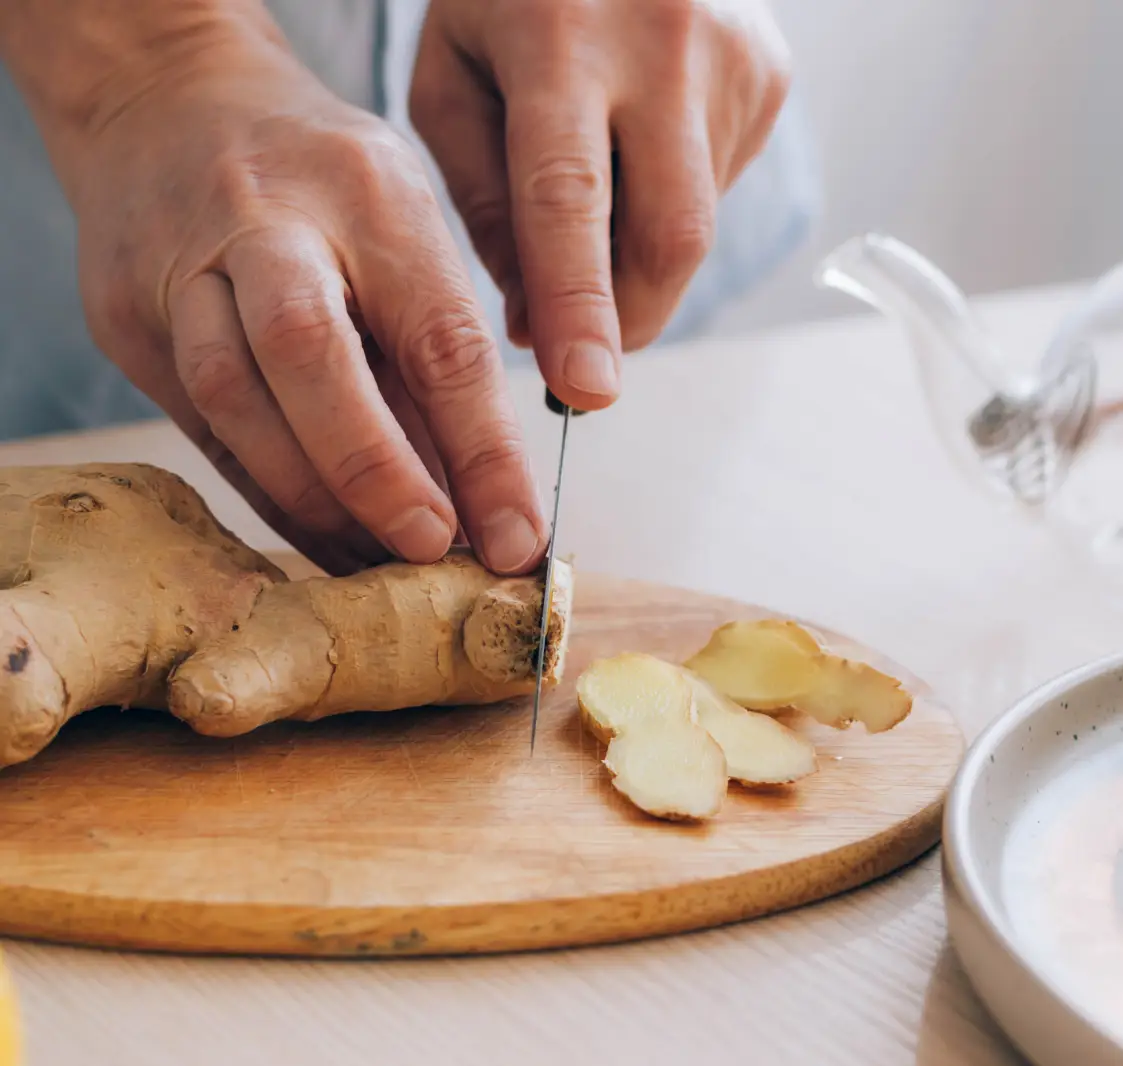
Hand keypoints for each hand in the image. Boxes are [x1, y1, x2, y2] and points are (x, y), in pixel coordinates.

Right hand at [31, 21, 544, 576]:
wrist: (168, 100)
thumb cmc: (324, 180)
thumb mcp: (404, 220)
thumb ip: (438, 346)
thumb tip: (487, 495)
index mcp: (371, 193)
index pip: (438, 335)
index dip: (484, 451)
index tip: (517, 536)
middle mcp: (268, 221)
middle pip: (310, 353)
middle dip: (378, 470)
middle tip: (433, 549)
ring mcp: (180, 265)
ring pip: (232, 396)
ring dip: (313, 498)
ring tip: (377, 562)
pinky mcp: (125, 316)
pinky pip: (200, 426)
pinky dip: (266, 493)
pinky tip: (320, 537)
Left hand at [409, 0, 791, 408]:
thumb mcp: (452, 73)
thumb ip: (482, 201)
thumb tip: (535, 321)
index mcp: (558, 35)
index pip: (571, 198)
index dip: (580, 304)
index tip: (585, 388)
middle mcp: (661, 42)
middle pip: (670, 233)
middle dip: (628, 318)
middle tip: (588, 363)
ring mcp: (733, 57)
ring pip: (696, 220)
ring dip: (639, 247)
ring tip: (601, 179)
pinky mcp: (770, 76)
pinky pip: (720, 184)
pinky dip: (673, 195)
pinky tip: (645, 137)